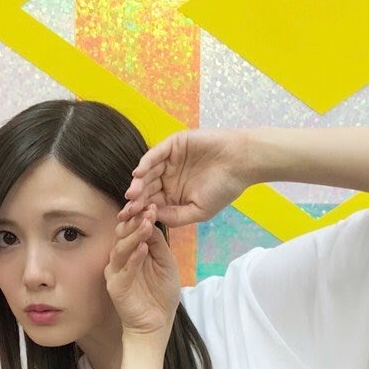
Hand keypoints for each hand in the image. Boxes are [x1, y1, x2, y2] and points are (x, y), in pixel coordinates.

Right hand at [105, 202, 181, 340]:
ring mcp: (115, 272)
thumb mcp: (166, 263)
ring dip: (134, 236)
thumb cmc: (161, 293)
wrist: (157, 323)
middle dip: (134, 221)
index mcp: (131, 251)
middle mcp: (119, 258)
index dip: (140, 216)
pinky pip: (124, 270)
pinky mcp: (116, 287)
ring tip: (146, 225)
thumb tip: (151, 220)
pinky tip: (143, 248)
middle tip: (147, 209)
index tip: (152, 205)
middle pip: (123, 234)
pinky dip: (133, 258)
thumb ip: (158, 243)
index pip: (131, 228)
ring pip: (121, 249)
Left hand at [120, 129, 249, 228]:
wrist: (242, 163)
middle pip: (147, 189)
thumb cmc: (224, 189)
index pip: (152, 203)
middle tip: (127, 211)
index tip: (130, 223)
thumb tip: (153, 219)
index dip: (141, 213)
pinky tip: (139, 174)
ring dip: (139, 184)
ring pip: (148, 173)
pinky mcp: (174, 144)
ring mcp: (170, 160)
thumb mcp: (199, 211)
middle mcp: (169, 177)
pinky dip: (146, 163)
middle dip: (136, 201)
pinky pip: (156, 154)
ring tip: (132, 195)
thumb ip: (176, 216)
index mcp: (173, 194)